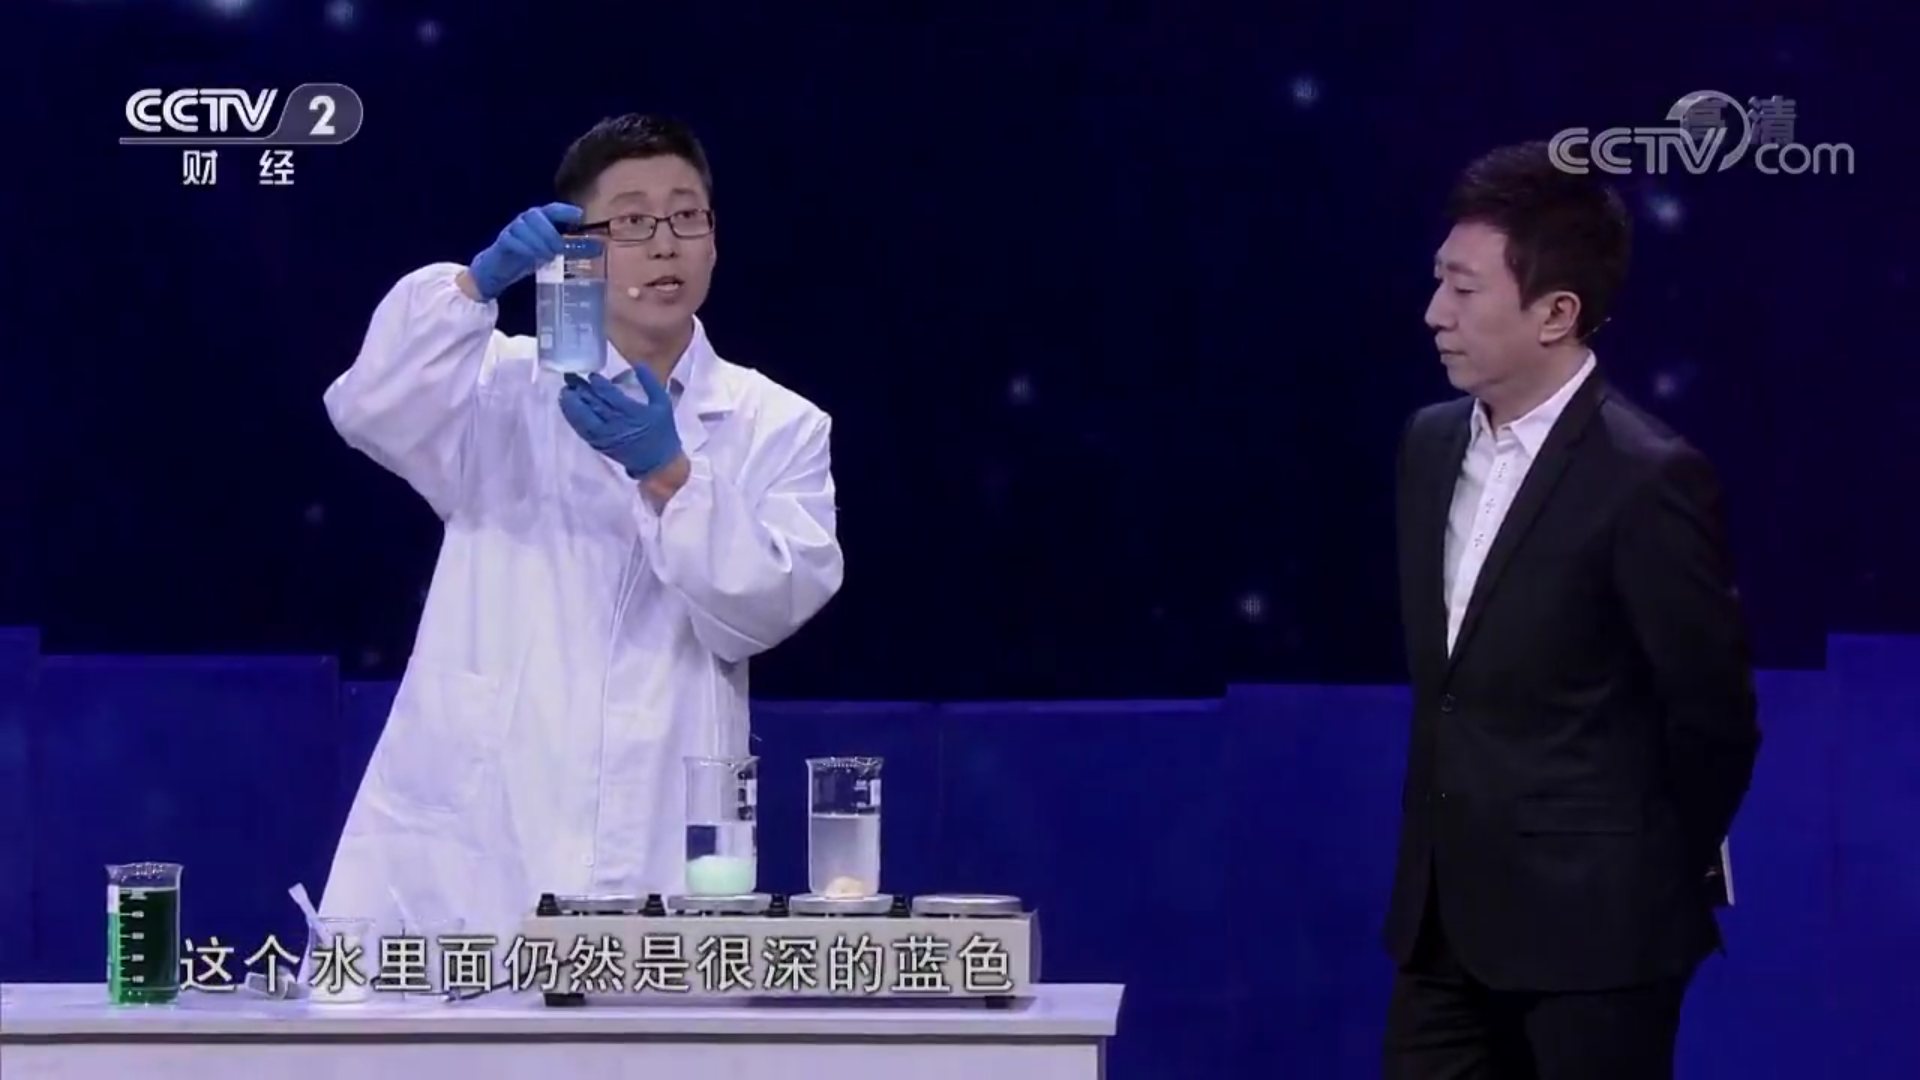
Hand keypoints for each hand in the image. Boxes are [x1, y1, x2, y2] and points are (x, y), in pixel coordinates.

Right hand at [465, 203, 583, 300]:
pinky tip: (533, 258)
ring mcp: (512, 229)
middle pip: (537, 216)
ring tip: (548, 256)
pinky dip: (524, 248)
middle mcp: (525, 220)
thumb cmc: (530, 257)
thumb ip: (574, 248)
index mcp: (540, 219)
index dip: (565, 211)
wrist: (499, 270)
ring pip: (524, 227)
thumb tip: (601, 248)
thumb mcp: (554, 252)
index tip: (580, 216)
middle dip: (550, 232)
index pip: (553, 209)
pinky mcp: (502, 241)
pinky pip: (512, 240)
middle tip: (559, 249)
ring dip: (538, 241)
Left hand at [558, 369, 683, 479]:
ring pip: (583, 418)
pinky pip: (582, 430)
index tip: (591, 375)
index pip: (609, 395)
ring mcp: (605, 436)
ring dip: (571, 404)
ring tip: (564, 391)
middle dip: (579, 390)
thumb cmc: (662, 430)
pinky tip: (567, 408)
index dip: (598, 384)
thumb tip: (637, 364)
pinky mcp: (599, 445)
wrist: (658, 463)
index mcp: (633, 413)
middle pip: (593, 404)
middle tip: (570, 377)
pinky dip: (572, 418)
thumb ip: (650, 383)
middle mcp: (616, 425)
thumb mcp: (663, 403)